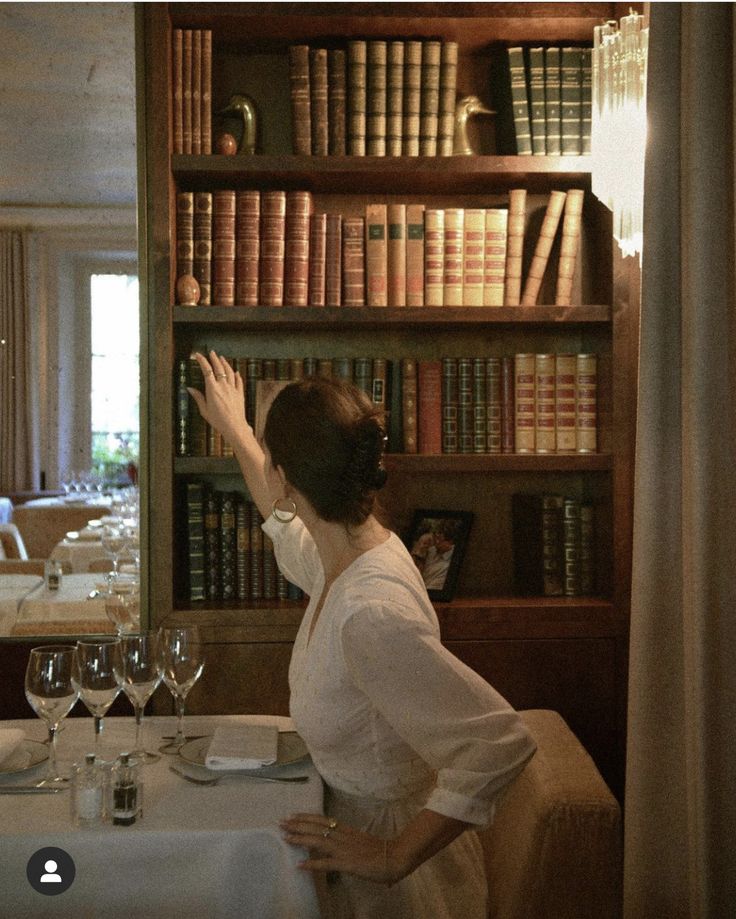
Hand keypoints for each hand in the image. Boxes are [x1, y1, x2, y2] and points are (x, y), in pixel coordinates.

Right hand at [187, 351, 249, 444]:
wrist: (234, 427)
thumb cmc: (218, 420)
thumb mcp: (204, 410)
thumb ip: (198, 397)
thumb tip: (190, 389)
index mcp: (212, 389)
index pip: (207, 370)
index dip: (202, 361)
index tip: (198, 355)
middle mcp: (223, 386)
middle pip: (219, 367)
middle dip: (214, 358)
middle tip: (211, 353)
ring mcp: (233, 389)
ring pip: (230, 372)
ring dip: (225, 363)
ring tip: (222, 358)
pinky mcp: (240, 393)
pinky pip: (239, 381)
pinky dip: (237, 375)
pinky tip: (236, 372)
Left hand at [280, 813, 402, 884]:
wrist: (395, 857)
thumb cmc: (382, 850)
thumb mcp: (362, 841)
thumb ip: (349, 840)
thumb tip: (340, 842)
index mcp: (347, 830)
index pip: (323, 820)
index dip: (306, 817)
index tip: (292, 815)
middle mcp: (343, 836)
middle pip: (316, 827)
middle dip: (298, 824)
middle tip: (281, 822)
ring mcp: (344, 849)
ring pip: (317, 841)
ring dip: (300, 838)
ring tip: (285, 837)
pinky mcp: (346, 863)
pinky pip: (325, 864)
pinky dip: (312, 864)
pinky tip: (300, 865)